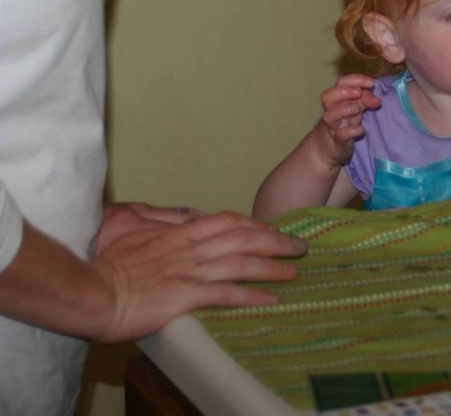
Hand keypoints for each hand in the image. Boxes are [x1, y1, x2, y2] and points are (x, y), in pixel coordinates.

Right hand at [92, 211, 306, 341]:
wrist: (90, 289)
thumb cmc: (104, 258)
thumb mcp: (128, 221)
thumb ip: (159, 216)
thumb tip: (185, 213)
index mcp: (180, 232)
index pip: (226, 221)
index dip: (254, 224)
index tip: (273, 228)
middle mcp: (192, 248)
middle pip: (244, 238)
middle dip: (275, 240)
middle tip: (299, 245)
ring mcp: (191, 271)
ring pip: (243, 263)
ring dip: (273, 266)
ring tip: (294, 270)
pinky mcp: (187, 295)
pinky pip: (228, 294)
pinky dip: (253, 295)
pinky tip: (272, 298)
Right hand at [318, 74, 380, 165]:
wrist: (329, 146)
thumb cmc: (345, 122)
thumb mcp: (356, 107)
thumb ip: (365, 99)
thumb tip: (376, 98)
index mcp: (337, 98)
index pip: (341, 82)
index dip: (355, 79)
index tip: (372, 83)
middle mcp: (331, 110)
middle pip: (327, 96)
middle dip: (345, 91)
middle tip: (359, 93)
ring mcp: (333, 126)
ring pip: (330, 115)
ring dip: (345, 109)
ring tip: (358, 110)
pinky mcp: (337, 140)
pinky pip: (340, 134)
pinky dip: (352, 131)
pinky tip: (361, 129)